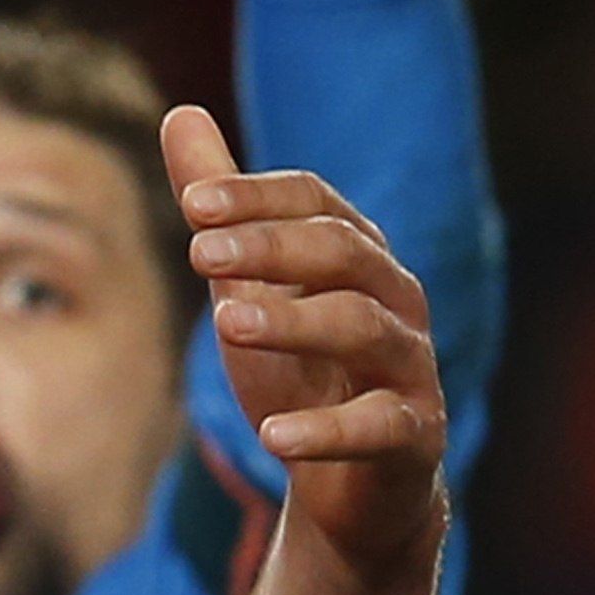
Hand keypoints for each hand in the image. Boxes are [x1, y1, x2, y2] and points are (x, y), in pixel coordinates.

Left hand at [165, 106, 445, 581]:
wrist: (351, 481)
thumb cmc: (300, 368)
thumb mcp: (249, 283)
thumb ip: (223, 209)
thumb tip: (181, 113)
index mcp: (356, 255)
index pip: (316, 203)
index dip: (257, 197)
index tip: (190, 203)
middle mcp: (395, 300)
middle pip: (344, 252)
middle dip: (272, 247)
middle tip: (197, 252)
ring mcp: (411, 367)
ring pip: (365, 327)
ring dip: (293, 322)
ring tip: (223, 322)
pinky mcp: (413, 437)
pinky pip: (382, 426)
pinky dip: (328, 430)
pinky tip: (272, 437)